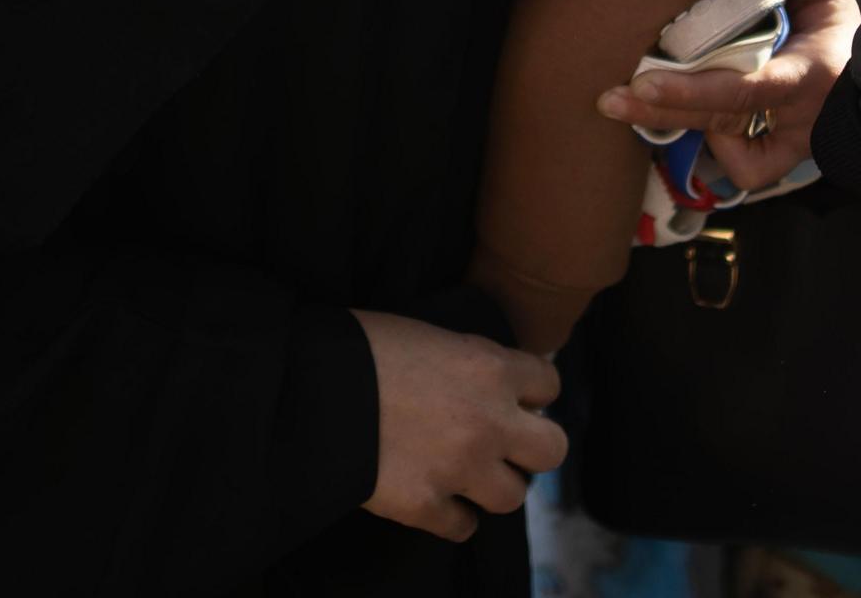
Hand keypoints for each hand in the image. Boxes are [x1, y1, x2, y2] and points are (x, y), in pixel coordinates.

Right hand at [355, 309, 565, 541]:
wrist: (308, 387)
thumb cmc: (362, 347)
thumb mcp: (430, 335)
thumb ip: (470, 362)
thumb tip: (487, 380)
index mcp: (491, 368)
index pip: (549, 385)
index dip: (532, 394)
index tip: (515, 399)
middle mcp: (488, 421)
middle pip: (552, 450)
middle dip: (531, 448)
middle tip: (504, 444)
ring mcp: (459, 468)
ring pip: (512, 497)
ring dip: (492, 486)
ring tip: (469, 475)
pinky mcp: (424, 505)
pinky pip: (462, 527)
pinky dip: (452, 517)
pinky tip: (437, 500)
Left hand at [596, 0, 854, 193]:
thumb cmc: (844, 15)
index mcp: (811, 72)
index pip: (746, 90)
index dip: (692, 90)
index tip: (642, 81)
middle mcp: (801, 117)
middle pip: (722, 122)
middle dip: (661, 112)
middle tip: (608, 98)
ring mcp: (795, 142)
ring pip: (727, 149)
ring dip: (678, 126)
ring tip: (628, 102)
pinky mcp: (787, 155)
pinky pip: (748, 169)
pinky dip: (721, 149)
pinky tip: (703, 117)